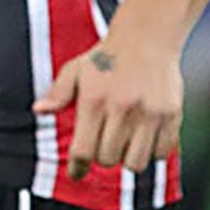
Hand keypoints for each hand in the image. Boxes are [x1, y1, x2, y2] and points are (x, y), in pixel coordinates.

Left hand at [33, 37, 181, 178]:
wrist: (146, 36)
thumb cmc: (106, 57)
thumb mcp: (76, 70)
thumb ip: (58, 93)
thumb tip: (38, 110)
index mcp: (94, 100)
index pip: (83, 151)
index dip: (77, 167)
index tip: (76, 172)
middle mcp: (121, 108)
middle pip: (108, 160)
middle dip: (102, 156)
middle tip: (104, 143)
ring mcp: (148, 113)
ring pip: (135, 163)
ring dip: (127, 158)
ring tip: (124, 142)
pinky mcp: (171, 115)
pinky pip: (162, 154)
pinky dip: (152, 152)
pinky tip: (145, 136)